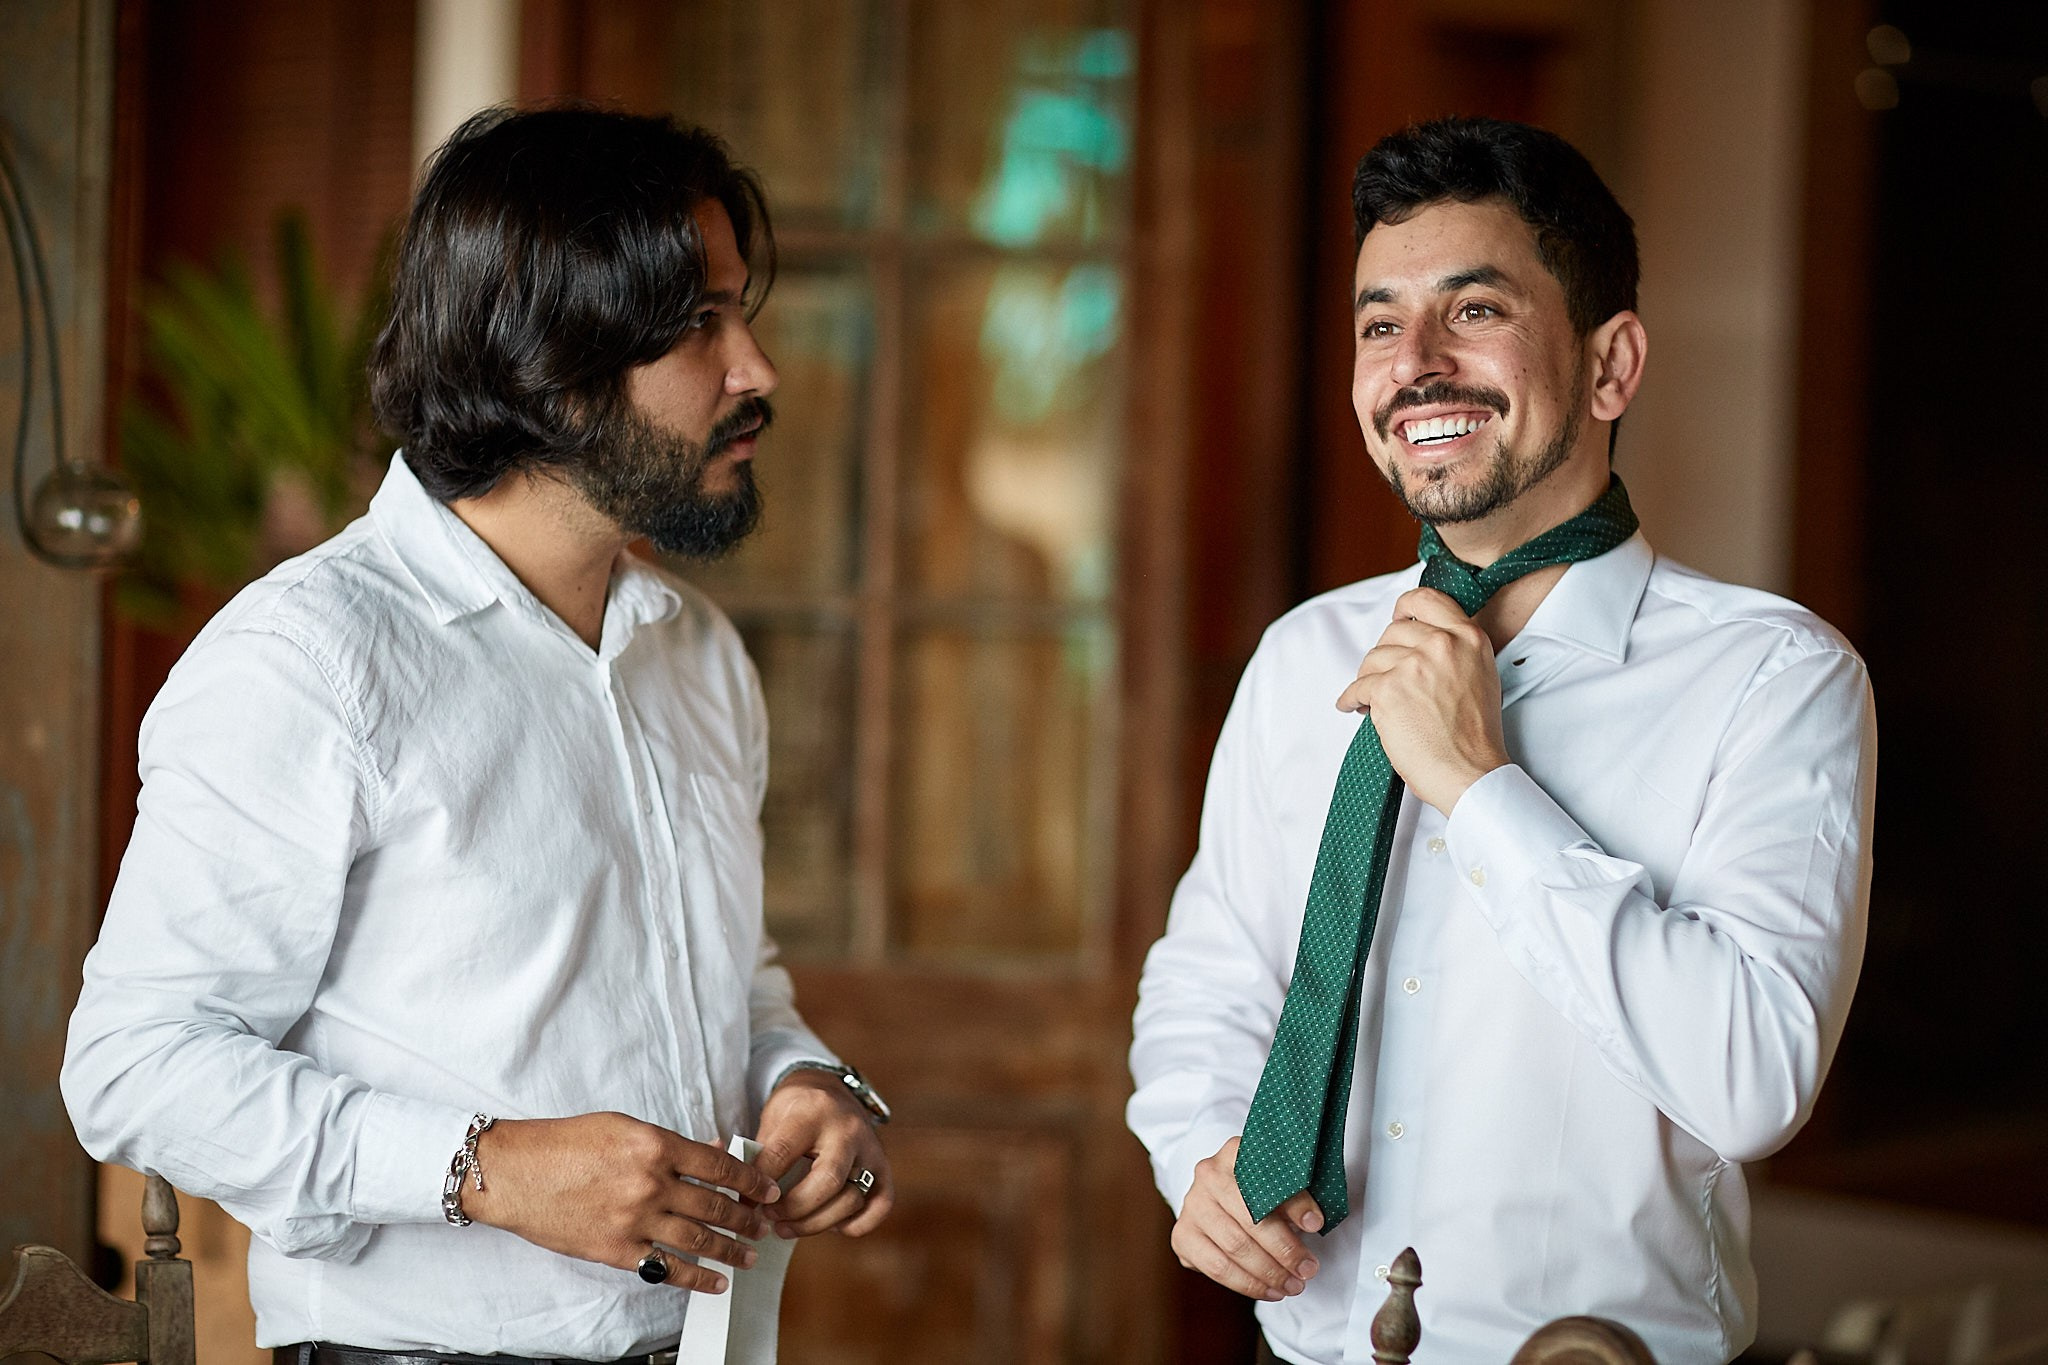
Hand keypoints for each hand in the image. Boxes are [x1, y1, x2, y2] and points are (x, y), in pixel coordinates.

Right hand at [462, 1111, 781, 1293]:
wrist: (515, 1173)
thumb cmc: (564, 1143)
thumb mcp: (623, 1127)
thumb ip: (670, 1142)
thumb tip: (713, 1151)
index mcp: (655, 1145)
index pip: (719, 1166)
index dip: (751, 1180)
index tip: (767, 1189)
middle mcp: (651, 1183)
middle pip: (715, 1204)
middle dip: (746, 1218)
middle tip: (763, 1226)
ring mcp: (635, 1219)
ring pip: (698, 1239)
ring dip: (730, 1249)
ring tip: (748, 1255)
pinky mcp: (617, 1250)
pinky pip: (667, 1267)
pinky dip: (696, 1278)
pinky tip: (715, 1282)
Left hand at [755, 1070, 892, 1238]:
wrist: (832, 1089)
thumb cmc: (797, 1109)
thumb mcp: (773, 1117)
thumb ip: (761, 1155)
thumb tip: (745, 1202)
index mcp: (814, 1111)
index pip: (783, 1153)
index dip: (760, 1183)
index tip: (747, 1199)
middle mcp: (848, 1130)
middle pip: (827, 1181)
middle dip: (793, 1208)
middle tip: (769, 1216)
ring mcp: (871, 1150)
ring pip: (852, 1200)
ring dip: (816, 1224)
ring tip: (788, 1227)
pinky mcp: (883, 1167)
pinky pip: (880, 1206)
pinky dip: (855, 1225)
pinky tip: (829, 1224)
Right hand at [1172, 1137, 1322, 1300]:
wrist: (1221, 1199)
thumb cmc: (1258, 1191)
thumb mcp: (1278, 1185)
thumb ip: (1294, 1197)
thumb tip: (1312, 1220)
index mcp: (1233, 1153)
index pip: (1264, 1179)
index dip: (1292, 1204)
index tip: (1316, 1225)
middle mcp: (1207, 1176)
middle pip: (1248, 1219)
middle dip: (1284, 1251)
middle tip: (1308, 1270)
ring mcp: (1191, 1206)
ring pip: (1233, 1247)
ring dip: (1268, 1273)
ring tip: (1293, 1285)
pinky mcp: (1182, 1236)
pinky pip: (1216, 1268)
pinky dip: (1247, 1284)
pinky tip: (1269, 1290)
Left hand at [1334, 586, 1509, 813]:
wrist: (1470, 772)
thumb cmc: (1475, 735)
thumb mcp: (1480, 674)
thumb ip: (1454, 649)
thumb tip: (1418, 638)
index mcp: (1469, 637)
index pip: (1427, 599)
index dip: (1405, 606)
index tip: (1396, 616)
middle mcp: (1442, 644)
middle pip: (1393, 631)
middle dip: (1384, 655)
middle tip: (1384, 677)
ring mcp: (1413, 665)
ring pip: (1372, 659)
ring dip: (1368, 679)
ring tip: (1372, 699)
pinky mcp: (1388, 690)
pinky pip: (1357, 687)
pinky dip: (1351, 699)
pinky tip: (1353, 707)